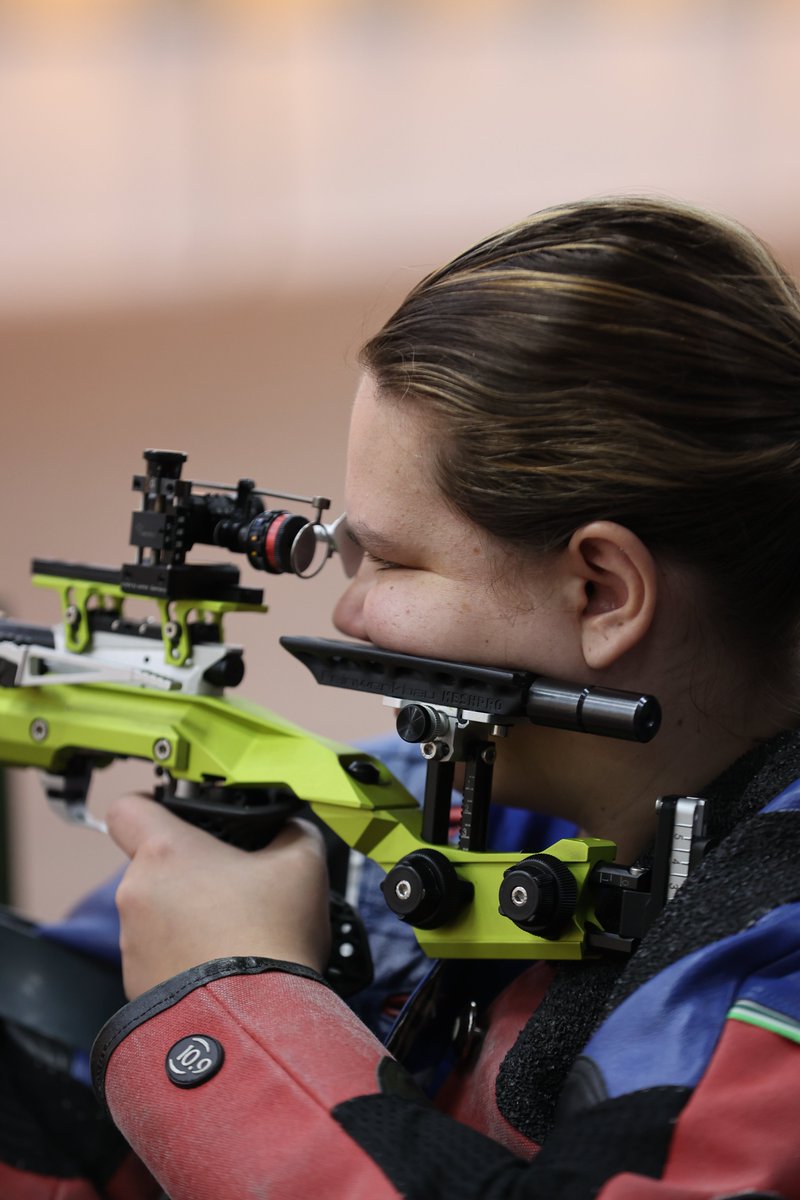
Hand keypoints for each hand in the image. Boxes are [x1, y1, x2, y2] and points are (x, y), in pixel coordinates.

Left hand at [107, 795, 330, 999]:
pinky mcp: (136, 985)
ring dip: (188, 916)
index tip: (178, 818)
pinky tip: (222, 967)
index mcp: (166, 852)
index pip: (127, 808)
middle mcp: (136, 893)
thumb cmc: (271, 936)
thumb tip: (288, 830)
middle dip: (192, 872)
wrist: (254, 1022)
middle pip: (154, 865)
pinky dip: (185, 957)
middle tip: (236, 887)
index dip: (152, 806)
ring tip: (235, 935)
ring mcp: (131, 943)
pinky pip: (158, 956)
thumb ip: (292, 832)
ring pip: (157, 912)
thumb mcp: (303, 865)